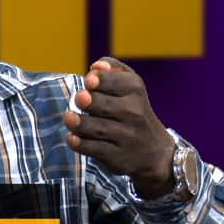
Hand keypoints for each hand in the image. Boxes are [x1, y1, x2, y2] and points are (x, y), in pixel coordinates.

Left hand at [63, 57, 175, 198]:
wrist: (155, 152)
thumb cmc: (133, 109)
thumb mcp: (131, 85)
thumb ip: (113, 69)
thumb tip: (95, 66)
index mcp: (135, 91)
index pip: (117, 82)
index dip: (101, 80)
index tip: (89, 80)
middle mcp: (134, 114)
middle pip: (105, 106)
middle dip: (89, 101)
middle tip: (80, 98)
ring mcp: (126, 137)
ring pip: (99, 129)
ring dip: (80, 123)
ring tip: (69, 118)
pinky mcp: (117, 157)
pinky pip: (96, 149)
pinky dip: (81, 144)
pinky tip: (71, 138)